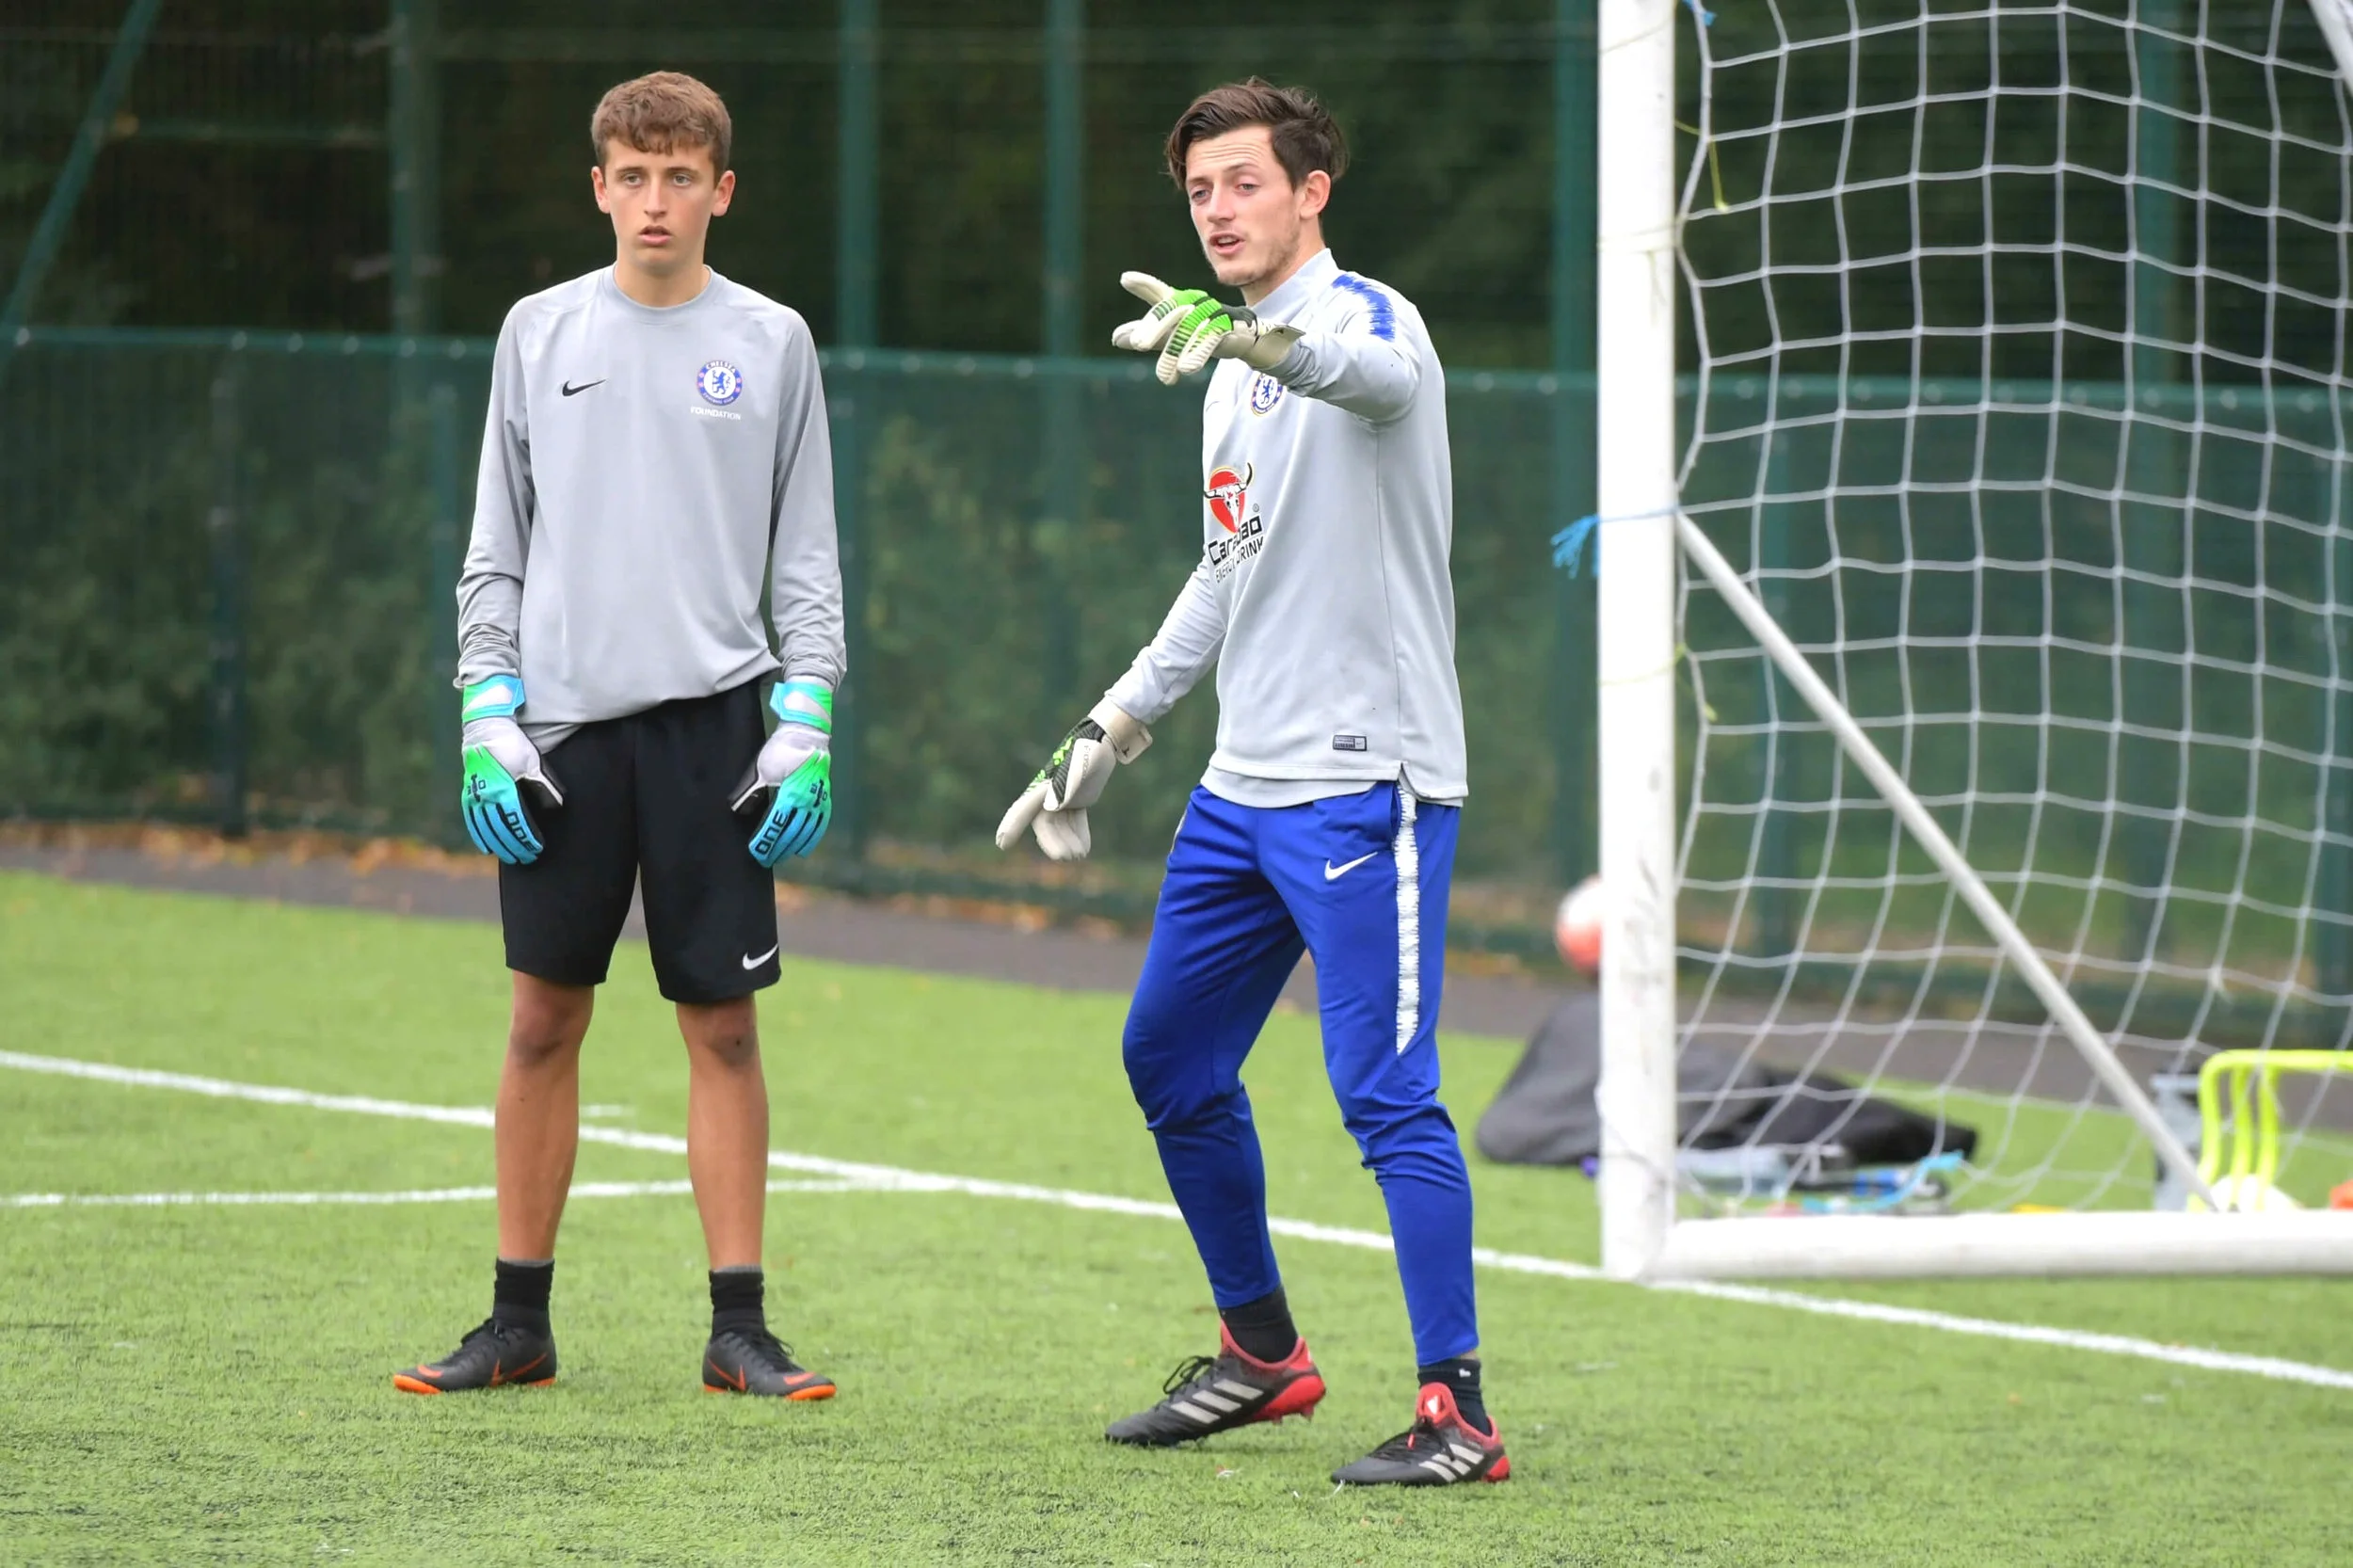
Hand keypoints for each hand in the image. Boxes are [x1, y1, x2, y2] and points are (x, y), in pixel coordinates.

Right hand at [459, 677, 562, 864]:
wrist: (485, 728)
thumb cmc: (512, 744)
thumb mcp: (533, 762)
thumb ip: (542, 785)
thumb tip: (555, 806)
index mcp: (503, 789)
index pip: (517, 821)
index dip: (526, 836)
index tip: (536, 848)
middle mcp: (486, 795)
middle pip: (500, 828)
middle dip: (514, 845)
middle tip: (526, 858)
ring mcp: (475, 794)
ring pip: (485, 827)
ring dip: (498, 844)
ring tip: (509, 857)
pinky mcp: (469, 791)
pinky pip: (472, 819)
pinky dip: (479, 835)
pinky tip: (486, 847)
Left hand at [730, 679, 833, 865]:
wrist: (808, 734)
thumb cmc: (782, 749)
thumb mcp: (762, 769)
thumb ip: (751, 791)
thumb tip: (739, 809)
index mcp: (791, 794)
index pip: (777, 825)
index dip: (766, 841)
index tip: (756, 852)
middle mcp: (807, 801)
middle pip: (792, 833)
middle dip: (778, 848)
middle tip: (766, 860)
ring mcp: (819, 800)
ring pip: (807, 832)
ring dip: (794, 846)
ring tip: (783, 856)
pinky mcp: (825, 798)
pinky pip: (820, 824)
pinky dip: (812, 838)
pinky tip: (804, 847)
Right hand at [995, 699, 1151, 861]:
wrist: (1103, 739)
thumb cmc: (1089, 751)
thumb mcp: (1080, 768)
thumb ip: (1066, 787)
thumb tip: (1051, 809)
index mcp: (1044, 786)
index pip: (1024, 810)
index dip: (1012, 826)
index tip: (1002, 844)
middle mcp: (1049, 794)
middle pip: (1045, 824)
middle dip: (1053, 843)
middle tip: (1069, 857)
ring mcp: (1062, 798)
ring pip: (1059, 826)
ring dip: (1068, 841)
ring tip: (1081, 855)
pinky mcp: (1076, 800)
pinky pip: (1072, 821)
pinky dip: (1078, 834)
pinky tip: (1086, 848)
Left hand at [1110, 271, 1303, 385]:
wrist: (1249, 340)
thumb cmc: (1206, 333)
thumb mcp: (1173, 336)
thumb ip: (1145, 335)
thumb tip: (1115, 338)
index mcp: (1182, 304)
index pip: (1162, 294)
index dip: (1145, 285)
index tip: (1125, 279)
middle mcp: (1197, 305)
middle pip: (1173, 310)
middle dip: (1154, 326)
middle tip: (1137, 344)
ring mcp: (1214, 315)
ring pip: (1190, 329)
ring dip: (1175, 351)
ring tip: (1164, 377)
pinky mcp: (1229, 329)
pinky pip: (1212, 339)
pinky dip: (1198, 352)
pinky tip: (1186, 368)